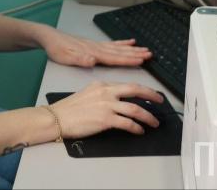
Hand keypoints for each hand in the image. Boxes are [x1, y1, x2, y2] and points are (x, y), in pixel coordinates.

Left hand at [37, 27, 151, 66]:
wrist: (49, 38)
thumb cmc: (57, 49)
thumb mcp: (65, 57)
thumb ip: (80, 59)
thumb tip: (93, 60)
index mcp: (93, 53)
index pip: (114, 58)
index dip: (129, 60)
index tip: (142, 60)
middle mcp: (97, 48)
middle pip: (120, 52)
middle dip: (135, 54)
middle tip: (150, 54)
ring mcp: (96, 45)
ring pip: (118, 48)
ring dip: (132, 49)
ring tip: (145, 49)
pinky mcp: (93, 44)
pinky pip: (111, 44)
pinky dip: (122, 43)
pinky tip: (129, 42)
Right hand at [49, 81, 163, 136]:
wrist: (57, 118)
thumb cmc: (68, 109)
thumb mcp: (87, 94)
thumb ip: (103, 95)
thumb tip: (117, 102)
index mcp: (101, 85)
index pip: (126, 85)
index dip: (141, 90)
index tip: (148, 94)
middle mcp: (106, 92)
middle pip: (135, 90)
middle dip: (151, 95)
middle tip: (160, 100)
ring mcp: (106, 105)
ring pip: (135, 109)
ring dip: (148, 116)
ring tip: (154, 122)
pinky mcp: (105, 119)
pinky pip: (127, 123)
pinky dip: (136, 127)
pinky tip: (139, 131)